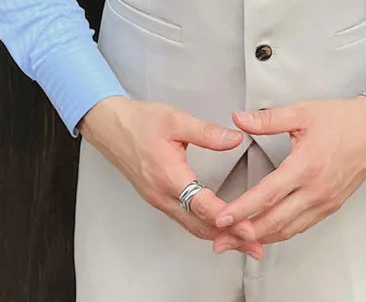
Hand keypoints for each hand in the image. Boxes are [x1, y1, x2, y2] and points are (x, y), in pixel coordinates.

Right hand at [78, 96, 263, 258]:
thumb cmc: (139, 122)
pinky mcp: (158, 197)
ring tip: (243, 241)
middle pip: (199, 225)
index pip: (202, 204)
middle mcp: (163, 194)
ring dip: (218, 235)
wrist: (110, 127)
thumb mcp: (175, 120)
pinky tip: (218, 226)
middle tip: (255, 245)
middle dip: (229, 237)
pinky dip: (204, 227)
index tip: (247, 227)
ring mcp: (159, 199)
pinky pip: (184, 219)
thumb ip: (207, 132)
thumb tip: (234, 139)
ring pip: (192, 226)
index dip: (227, 217)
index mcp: (168, 176)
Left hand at [211, 96, 365, 250]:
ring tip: (237, 241)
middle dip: (244, 234)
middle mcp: (316, 190)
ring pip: (289, 229)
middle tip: (220, 239)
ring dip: (262, 237)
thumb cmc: (342, 119)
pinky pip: (303, 226)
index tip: (222, 218)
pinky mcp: (332, 205)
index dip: (242, 209)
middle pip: (275, 221)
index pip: (268, 194)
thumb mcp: (302, 112)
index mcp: (306, 166)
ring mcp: (325, 201)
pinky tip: (268, 231)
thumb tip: (239, 119)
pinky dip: (282, 232)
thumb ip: (268, 120)